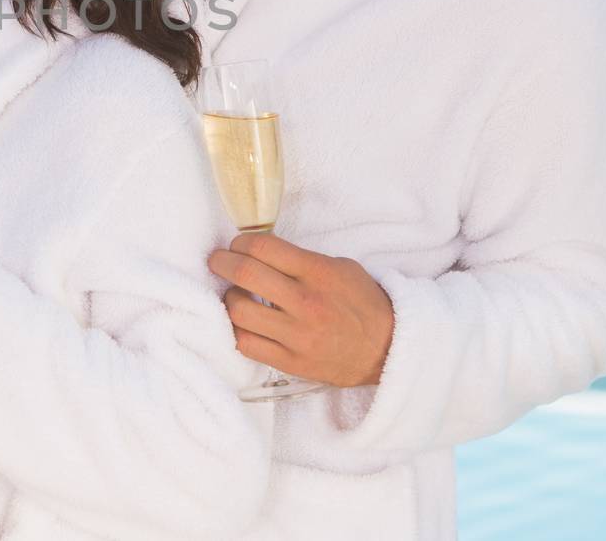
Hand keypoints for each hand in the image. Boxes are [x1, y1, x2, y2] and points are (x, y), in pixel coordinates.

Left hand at [207, 232, 394, 387]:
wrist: (387, 349)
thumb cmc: (362, 303)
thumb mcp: (340, 267)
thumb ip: (301, 259)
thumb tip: (260, 252)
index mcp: (318, 273)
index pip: (264, 247)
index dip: (241, 242)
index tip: (237, 245)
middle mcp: (305, 303)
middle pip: (245, 274)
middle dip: (221, 262)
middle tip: (217, 261)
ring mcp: (297, 336)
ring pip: (239, 312)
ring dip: (228, 298)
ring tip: (233, 295)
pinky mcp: (291, 363)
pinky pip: (246, 345)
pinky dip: (237, 330)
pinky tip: (242, 322)